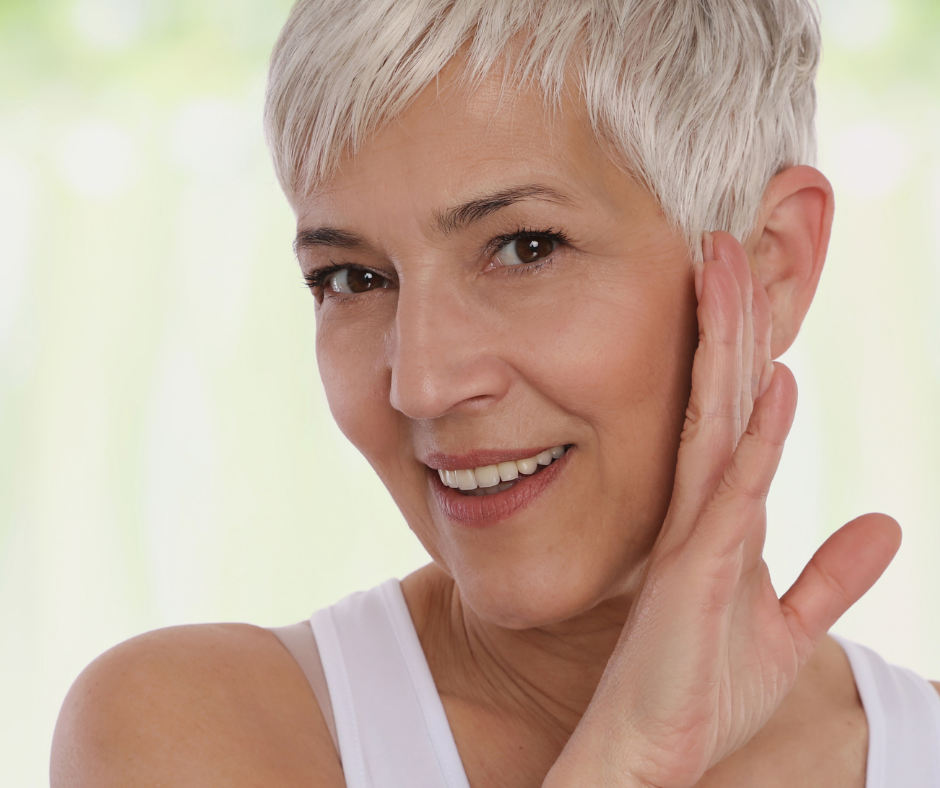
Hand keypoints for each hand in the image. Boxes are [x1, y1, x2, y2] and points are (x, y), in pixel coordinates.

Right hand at [544, 232, 900, 787]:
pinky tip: (772, 387)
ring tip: (728, 270)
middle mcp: (701, 511)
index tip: (742, 282)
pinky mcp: (692, 573)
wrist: (650, 751)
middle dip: (725, 318)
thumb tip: (885, 525)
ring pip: (715, 422)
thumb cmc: (699, 688)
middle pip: (717, 396)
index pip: (730, 412)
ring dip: (728, 348)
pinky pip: (731, 494)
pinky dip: (755, 439)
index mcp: (720, 516)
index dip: (739, 346)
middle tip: (727, 240)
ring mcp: (693, 536)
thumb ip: (833, 574)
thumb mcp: (788, 628)